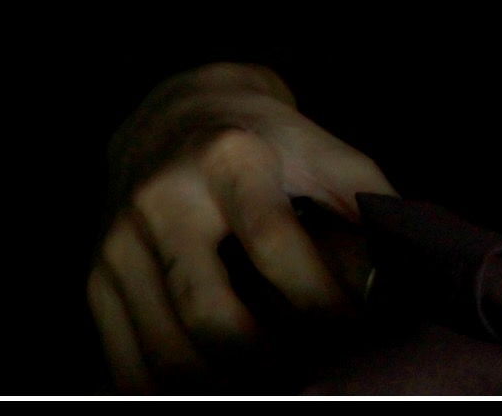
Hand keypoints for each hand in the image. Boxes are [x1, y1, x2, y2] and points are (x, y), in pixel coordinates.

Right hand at [86, 62, 397, 393]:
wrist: (174, 114)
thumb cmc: (270, 144)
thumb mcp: (326, 153)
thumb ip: (370, 210)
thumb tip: (407, 283)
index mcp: (230, 158)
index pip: (274, 243)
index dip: (320, 299)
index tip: (360, 335)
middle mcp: (164, 197)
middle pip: (209, 310)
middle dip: (267, 361)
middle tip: (314, 377)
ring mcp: (119, 242)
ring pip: (166, 347)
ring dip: (224, 386)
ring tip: (276, 388)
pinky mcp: (94, 279)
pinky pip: (127, 360)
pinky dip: (171, 392)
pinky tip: (219, 392)